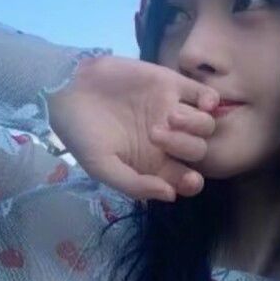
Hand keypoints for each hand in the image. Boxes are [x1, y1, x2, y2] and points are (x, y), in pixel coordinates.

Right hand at [47, 54, 219, 202]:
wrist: (67, 87)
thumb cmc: (81, 132)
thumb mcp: (101, 166)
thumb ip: (135, 185)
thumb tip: (171, 195)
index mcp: (152, 164)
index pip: (185, 179)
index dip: (193, 182)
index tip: (187, 177)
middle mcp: (167, 140)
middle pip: (199, 151)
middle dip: (186, 148)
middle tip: (155, 136)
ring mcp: (171, 111)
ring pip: (206, 125)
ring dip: (196, 125)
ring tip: (168, 117)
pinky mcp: (171, 85)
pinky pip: (205, 95)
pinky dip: (211, 101)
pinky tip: (202, 104)